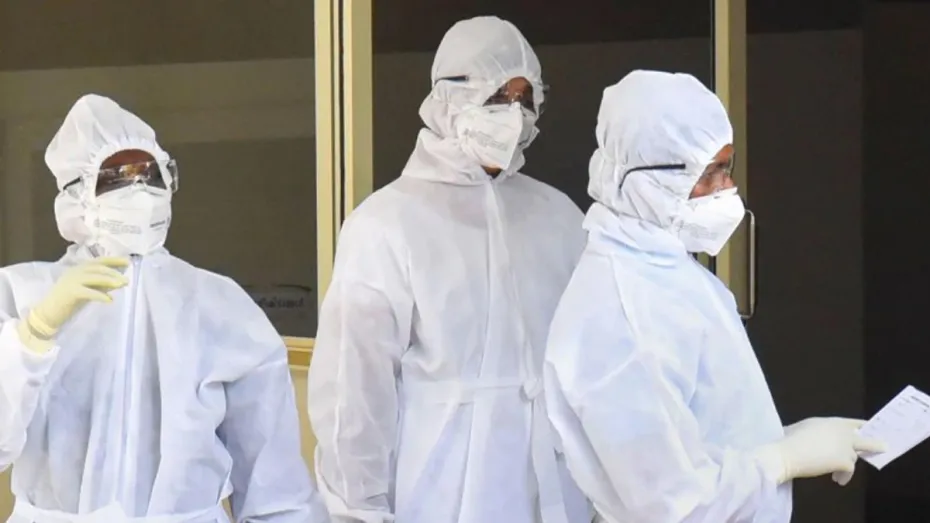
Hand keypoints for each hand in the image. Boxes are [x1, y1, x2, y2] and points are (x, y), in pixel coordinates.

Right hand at [18, 257, 128, 351]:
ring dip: (110, 280)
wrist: (48, 314)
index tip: (128, 262)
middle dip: (114, 272)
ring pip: (94, 276)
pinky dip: (100, 295)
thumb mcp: (88, 290)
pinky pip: (88, 291)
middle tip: (126, 279)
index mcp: (79, 269)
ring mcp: (71, 280)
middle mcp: (75, 271)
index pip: (98, 261)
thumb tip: (120, 280)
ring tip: (122, 285)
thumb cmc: (69, 302)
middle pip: (98, 268)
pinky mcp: (70, 292)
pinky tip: (110, 300)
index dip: (114, 260)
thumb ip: (101, 285)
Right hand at [756, 417, 885, 483]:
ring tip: (836, 472)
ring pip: (853, 457)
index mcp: (831, 422)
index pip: (854, 423)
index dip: (862, 428)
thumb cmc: (787, 439)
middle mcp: (842, 432)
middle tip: (884, 447)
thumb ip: (815, 431)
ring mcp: (845, 447)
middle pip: (866, 439)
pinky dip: (844, 476)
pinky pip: (849, 471)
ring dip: (846, 464)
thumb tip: (814, 437)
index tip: (868, 430)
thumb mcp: (802, 428)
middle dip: (875, 444)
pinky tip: (838, 480)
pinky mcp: (844, 461)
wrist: (786, 454)